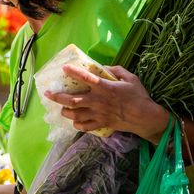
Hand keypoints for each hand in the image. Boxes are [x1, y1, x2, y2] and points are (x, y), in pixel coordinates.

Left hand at [44, 64, 170, 143]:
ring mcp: (98, 114)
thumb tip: (104, 67)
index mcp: (105, 88)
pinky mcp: (101, 123)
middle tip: (48, 94)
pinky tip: (74, 121)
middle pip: (72, 100)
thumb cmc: (139, 96)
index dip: (74, 72)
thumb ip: (117, 70)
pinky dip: (77, 124)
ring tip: (61, 108)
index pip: (86, 78)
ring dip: (65, 111)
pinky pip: (84, 126)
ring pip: (75, 114)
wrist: (146, 117)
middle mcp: (98, 101)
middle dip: (57, 97)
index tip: (64, 68)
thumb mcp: (131, 78)